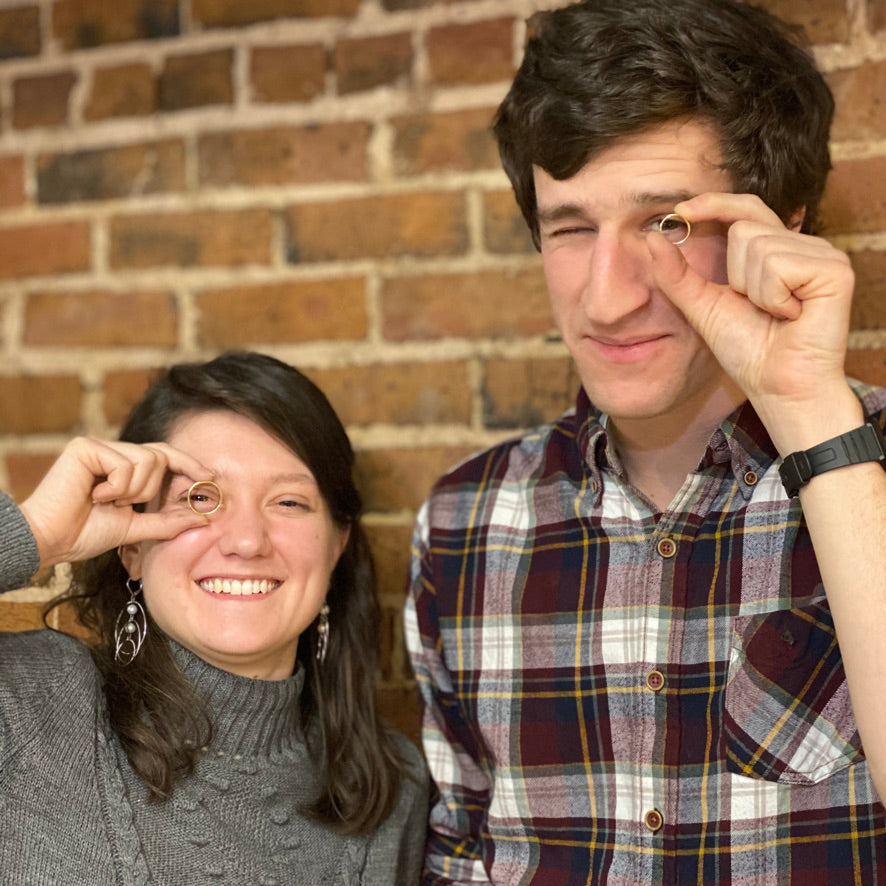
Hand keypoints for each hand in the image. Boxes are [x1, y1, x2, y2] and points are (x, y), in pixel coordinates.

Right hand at [19, 437, 210, 567]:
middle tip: (124, 504)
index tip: (209, 476)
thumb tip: (203, 518)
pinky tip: (95, 496)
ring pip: (146, 460)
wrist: (50, 540)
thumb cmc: (84, 534)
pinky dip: (116, 486)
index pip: (165, 456)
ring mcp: (99, 447)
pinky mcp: (86, 447)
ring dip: (131, 490)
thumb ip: (167, 522)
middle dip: (151, 488)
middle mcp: (113, 452)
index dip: (188, 463)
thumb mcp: (135, 528)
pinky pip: (124, 464)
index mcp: (124, 469)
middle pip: (160, 457)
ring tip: (105, 501)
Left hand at [648, 192, 859, 450]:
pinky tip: (791, 315)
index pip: (744, 209)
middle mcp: (803, 245)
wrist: (776, 386)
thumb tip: (653, 237)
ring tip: (776, 314)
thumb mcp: (702, 306)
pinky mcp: (835, 270)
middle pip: (744, 228)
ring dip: (755, 290)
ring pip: (759, 245)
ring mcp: (822, 254)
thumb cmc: (748, 350)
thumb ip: (677, 274)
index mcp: (775, 250)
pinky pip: (778, 265)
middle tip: (756, 308)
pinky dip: (773, 297)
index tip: (680, 210)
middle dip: (735, 275)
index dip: (714, 204)